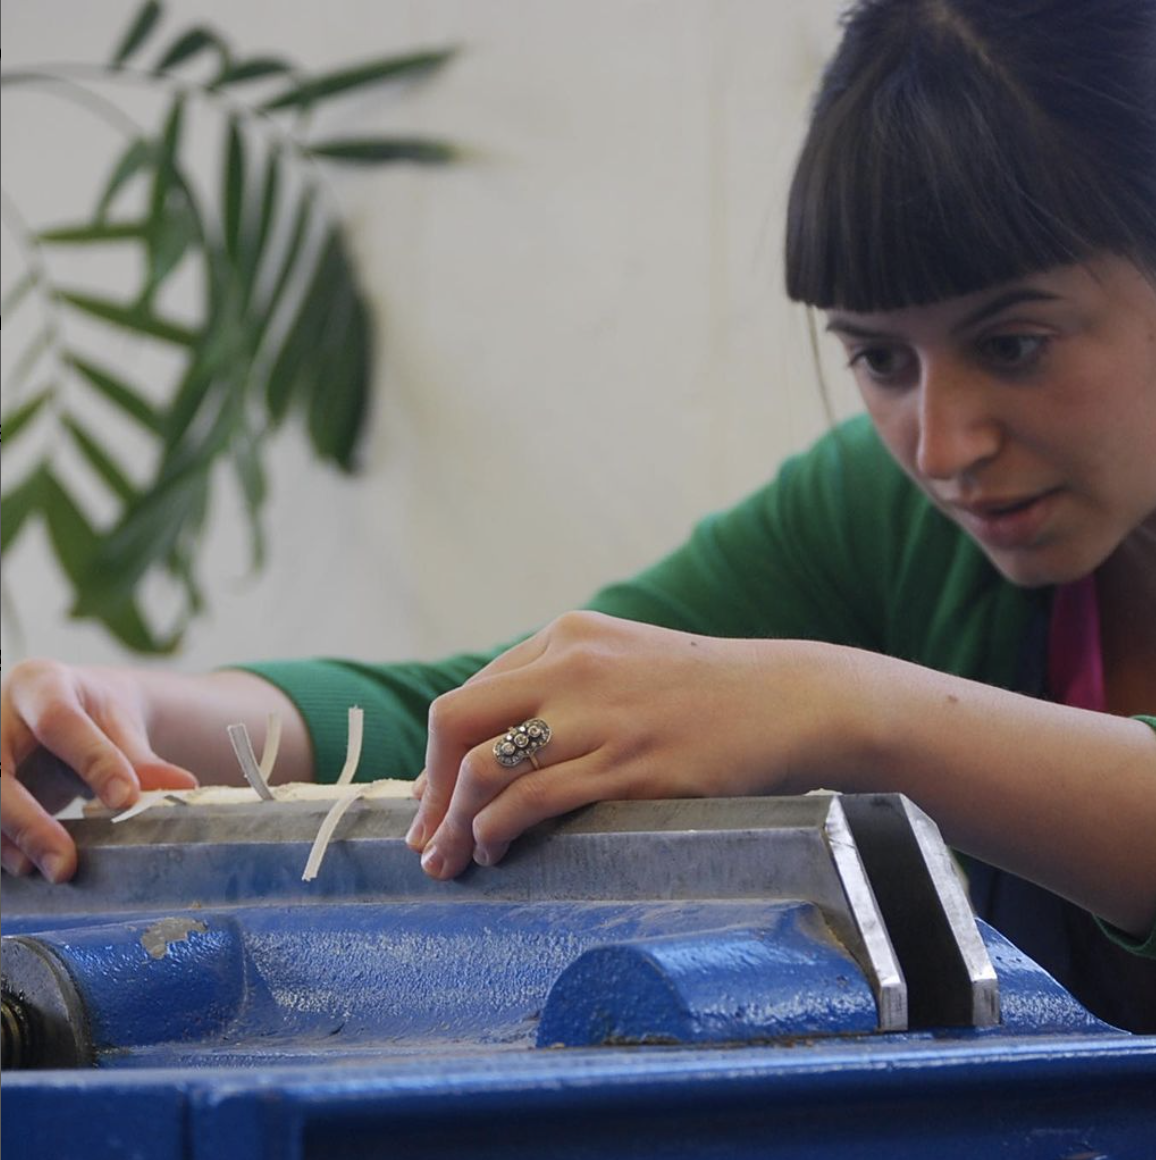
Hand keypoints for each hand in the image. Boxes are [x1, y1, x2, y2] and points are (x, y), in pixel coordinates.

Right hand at [1, 659, 197, 881]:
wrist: (62, 713)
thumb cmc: (91, 716)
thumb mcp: (118, 726)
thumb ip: (142, 759)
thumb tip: (183, 786)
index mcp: (40, 684)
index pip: (60, 721)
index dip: (93, 761)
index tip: (125, 800)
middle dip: (29, 821)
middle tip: (65, 865)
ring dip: (10, 840)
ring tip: (47, 871)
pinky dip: (1, 844)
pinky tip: (25, 866)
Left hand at [406, 611, 857, 878]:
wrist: (790, 700)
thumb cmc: (706, 693)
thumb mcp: (625, 662)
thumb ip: (564, 689)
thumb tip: (498, 751)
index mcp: (567, 637)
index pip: (468, 698)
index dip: (436, 761)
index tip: (430, 806)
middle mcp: (572, 667)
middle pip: (456, 723)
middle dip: (430, 792)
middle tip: (427, 842)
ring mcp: (601, 715)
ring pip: (488, 768)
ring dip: (458, 825)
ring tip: (458, 860)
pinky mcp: (632, 764)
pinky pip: (537, 800)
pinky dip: (502, 831)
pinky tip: (503, 850)